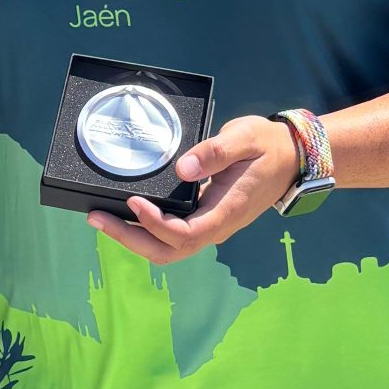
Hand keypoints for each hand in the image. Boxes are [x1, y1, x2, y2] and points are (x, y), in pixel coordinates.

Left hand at [87, 114, 296, 264]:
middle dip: (130, 239)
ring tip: (101, 218)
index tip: (133, 202)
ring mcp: (211, 225)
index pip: (184, 233)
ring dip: (134, 238)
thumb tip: (182, 169)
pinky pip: (173, 234)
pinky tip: (126, 214)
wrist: (291, 157)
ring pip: (168, 247)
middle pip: (169, 250)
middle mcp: (216, 226)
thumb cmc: (268, 146)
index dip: (154, 223)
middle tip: (96, 218)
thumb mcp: (246, 138)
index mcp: (226, 210)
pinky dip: (146, 230)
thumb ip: (216, 152)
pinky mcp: (205, 218)